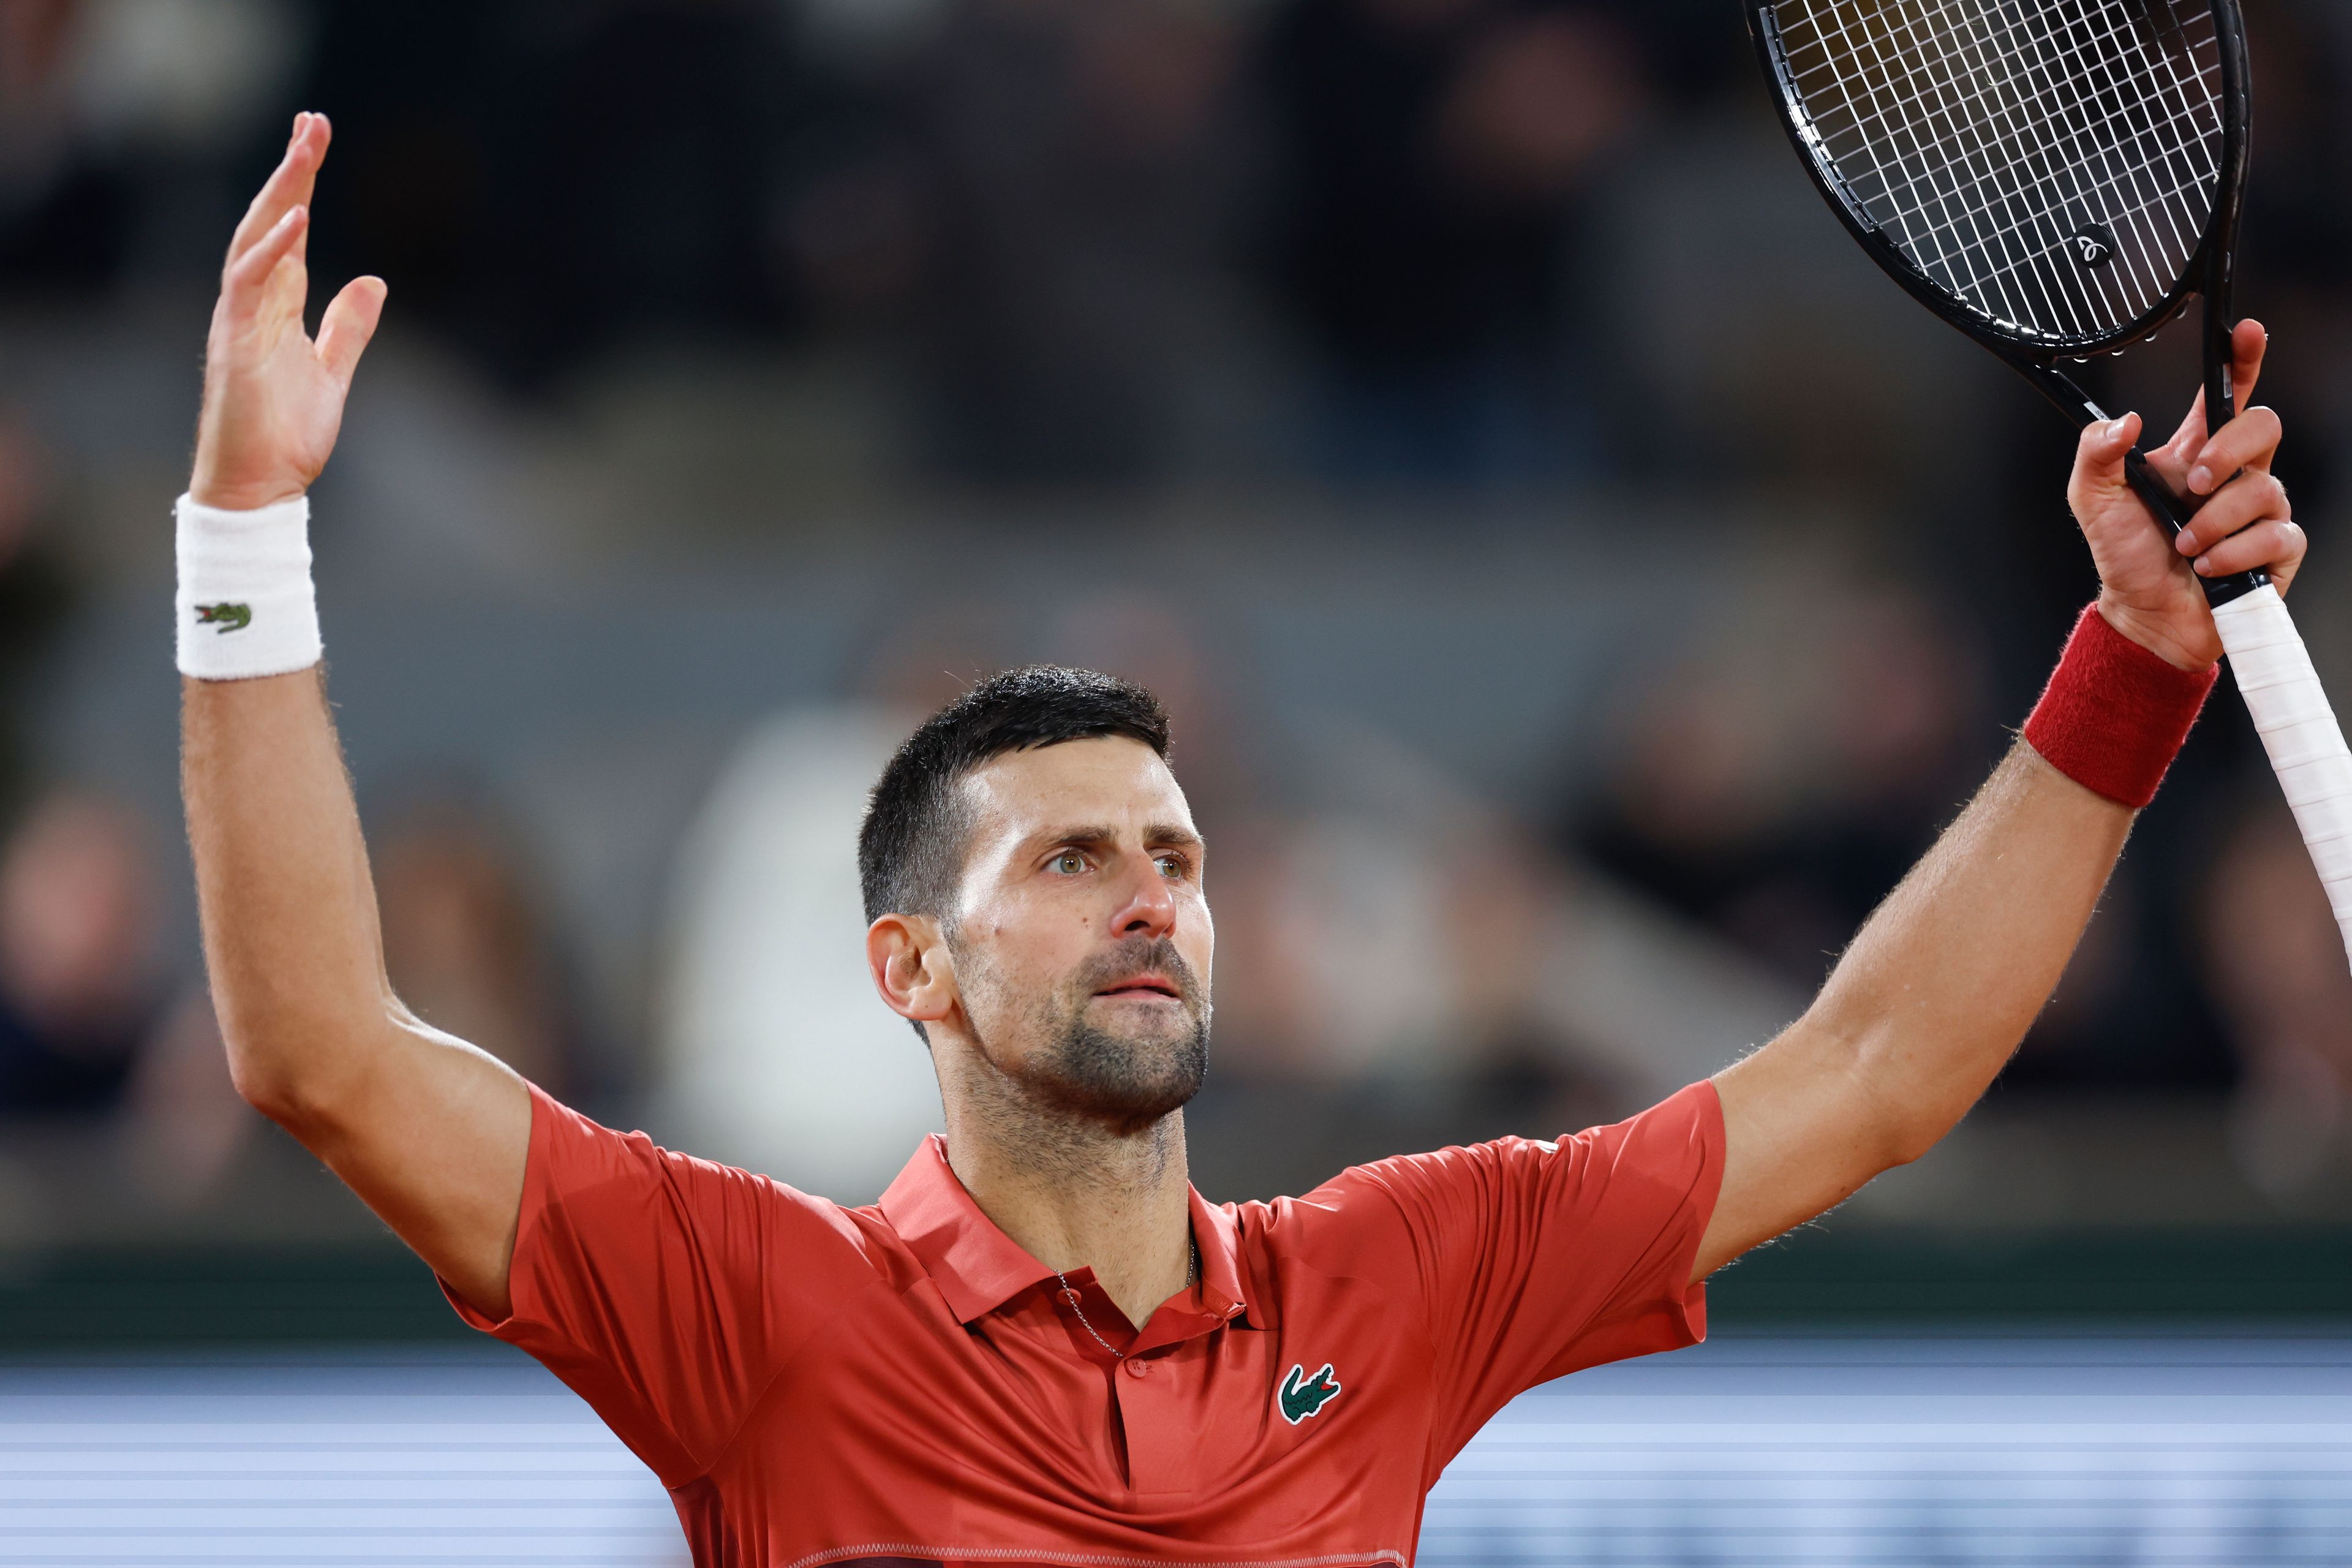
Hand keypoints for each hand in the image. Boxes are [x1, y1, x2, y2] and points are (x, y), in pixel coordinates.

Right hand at [189, 113, 385, 511]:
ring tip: (306, 148)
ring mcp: (240, 319)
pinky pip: (249, 283)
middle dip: (291, 170)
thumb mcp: (332, 372)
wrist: (260, 487)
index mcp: (276, 305)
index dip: (302, 184)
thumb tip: (373, 282)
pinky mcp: (237, 342)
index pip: (290, 230)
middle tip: (313, 121)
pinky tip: (299, 220)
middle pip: (270, 220)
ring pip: (255, 238)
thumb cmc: (286, 435)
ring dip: (281, 192)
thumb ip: (349, 328)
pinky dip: (272, 249)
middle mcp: (252, 302)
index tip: (317, 138)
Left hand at [2066, 319, 2303, 670]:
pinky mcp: (2278, 548)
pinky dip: (2233, 554)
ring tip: (2185, 546)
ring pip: (2262, 489)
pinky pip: (2274, 536)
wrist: (2145, 615)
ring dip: (2213, 522)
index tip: (2246, 332)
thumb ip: (2097, 453)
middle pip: (2262, 425)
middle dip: (2226, 452)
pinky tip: (2209, 567)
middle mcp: (2233, 473)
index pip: (2225, 395)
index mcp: (2194, 451)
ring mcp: (2260, 509)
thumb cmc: (2125, 554)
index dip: (2241, 360)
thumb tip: (2125, 421)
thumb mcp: (2093, 499)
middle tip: (2190, 486)